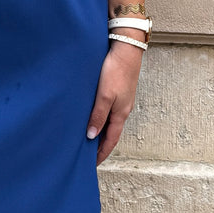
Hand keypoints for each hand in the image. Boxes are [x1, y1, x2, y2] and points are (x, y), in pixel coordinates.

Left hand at [85, 40, 142, 164]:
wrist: (126, 48)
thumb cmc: (115, 71)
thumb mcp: (104, 96)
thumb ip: (98, 116)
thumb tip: (91, 136)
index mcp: (121, 114)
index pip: (111, 140)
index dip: (101, 153)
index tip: (92, 164)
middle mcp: (122, 109)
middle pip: (111, 133)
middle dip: (100, 145)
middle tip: (87, 155)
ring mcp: (121, 100)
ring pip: (110, 121)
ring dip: (100, 131)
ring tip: (87, 138)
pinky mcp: (118, 91)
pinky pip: (109, 110)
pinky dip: (101, 118)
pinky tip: (92, 116)